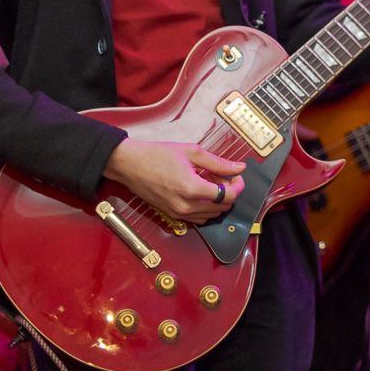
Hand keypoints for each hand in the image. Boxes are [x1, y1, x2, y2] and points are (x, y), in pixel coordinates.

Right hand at [102, 139, 247, 222]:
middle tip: (221, 175)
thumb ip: (219, 163)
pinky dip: (205, 207)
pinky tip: (199, 190)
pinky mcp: (172, 215)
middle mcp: (186, 206)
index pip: (228, 196)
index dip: (238, 185)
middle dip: (228, 192)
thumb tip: (239, 168)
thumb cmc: (158, 155)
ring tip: (209, 181)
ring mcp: (178, 213)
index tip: (236, 175)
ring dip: (217, 200)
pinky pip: (197, 218)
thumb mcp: (193, 153)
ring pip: (211, 215)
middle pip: (222, 207)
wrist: (130, 164)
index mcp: (193, 190)